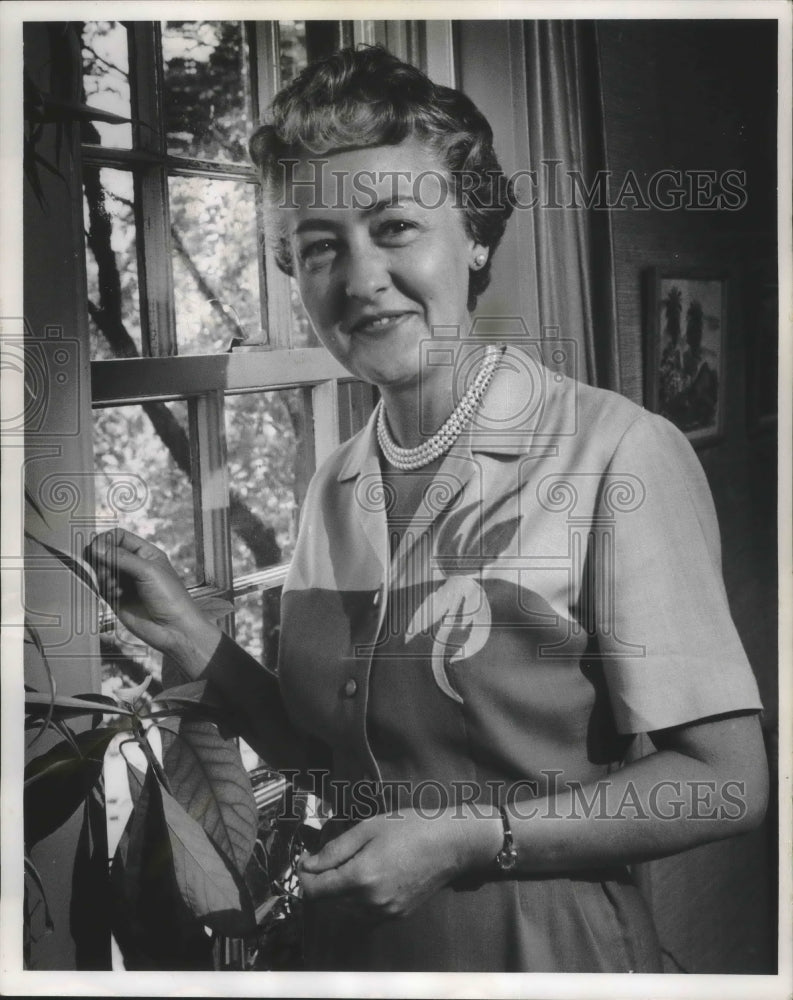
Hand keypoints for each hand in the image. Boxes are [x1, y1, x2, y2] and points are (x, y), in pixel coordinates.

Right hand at [85, 528, 221, 674]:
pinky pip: (101, 587)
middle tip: (106, 569)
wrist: (173, 629)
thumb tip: (95, 548)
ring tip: (115, 585)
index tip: (96, 549)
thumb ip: (121, 558)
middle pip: (106, 552)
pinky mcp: (116, 598)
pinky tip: (117, 595)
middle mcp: (134, 565)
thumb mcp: (148, 571)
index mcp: (146, 553)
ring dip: (103, 575)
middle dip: (102, 559)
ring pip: (101, 570)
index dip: (105, 540)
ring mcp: (124, 582)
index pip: (119, 537)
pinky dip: (104, 588)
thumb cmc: (170, 597)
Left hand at [298, 806, 501, 920]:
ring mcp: (384, 914)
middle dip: (321, 882)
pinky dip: (356, 900)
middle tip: (329, 857)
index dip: (304, 876)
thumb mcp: (368, 828)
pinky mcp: (395, 917)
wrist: (450, 845)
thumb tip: (309, 865)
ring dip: (338, 893)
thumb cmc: (409, 828)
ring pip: (344, 911)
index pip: (315, 891)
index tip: (305, 860)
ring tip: (350, 865)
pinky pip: (363, 914)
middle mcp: (370, 903)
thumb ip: (335, 850)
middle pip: (327, 903)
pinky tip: (367, 878)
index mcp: (360, 878)